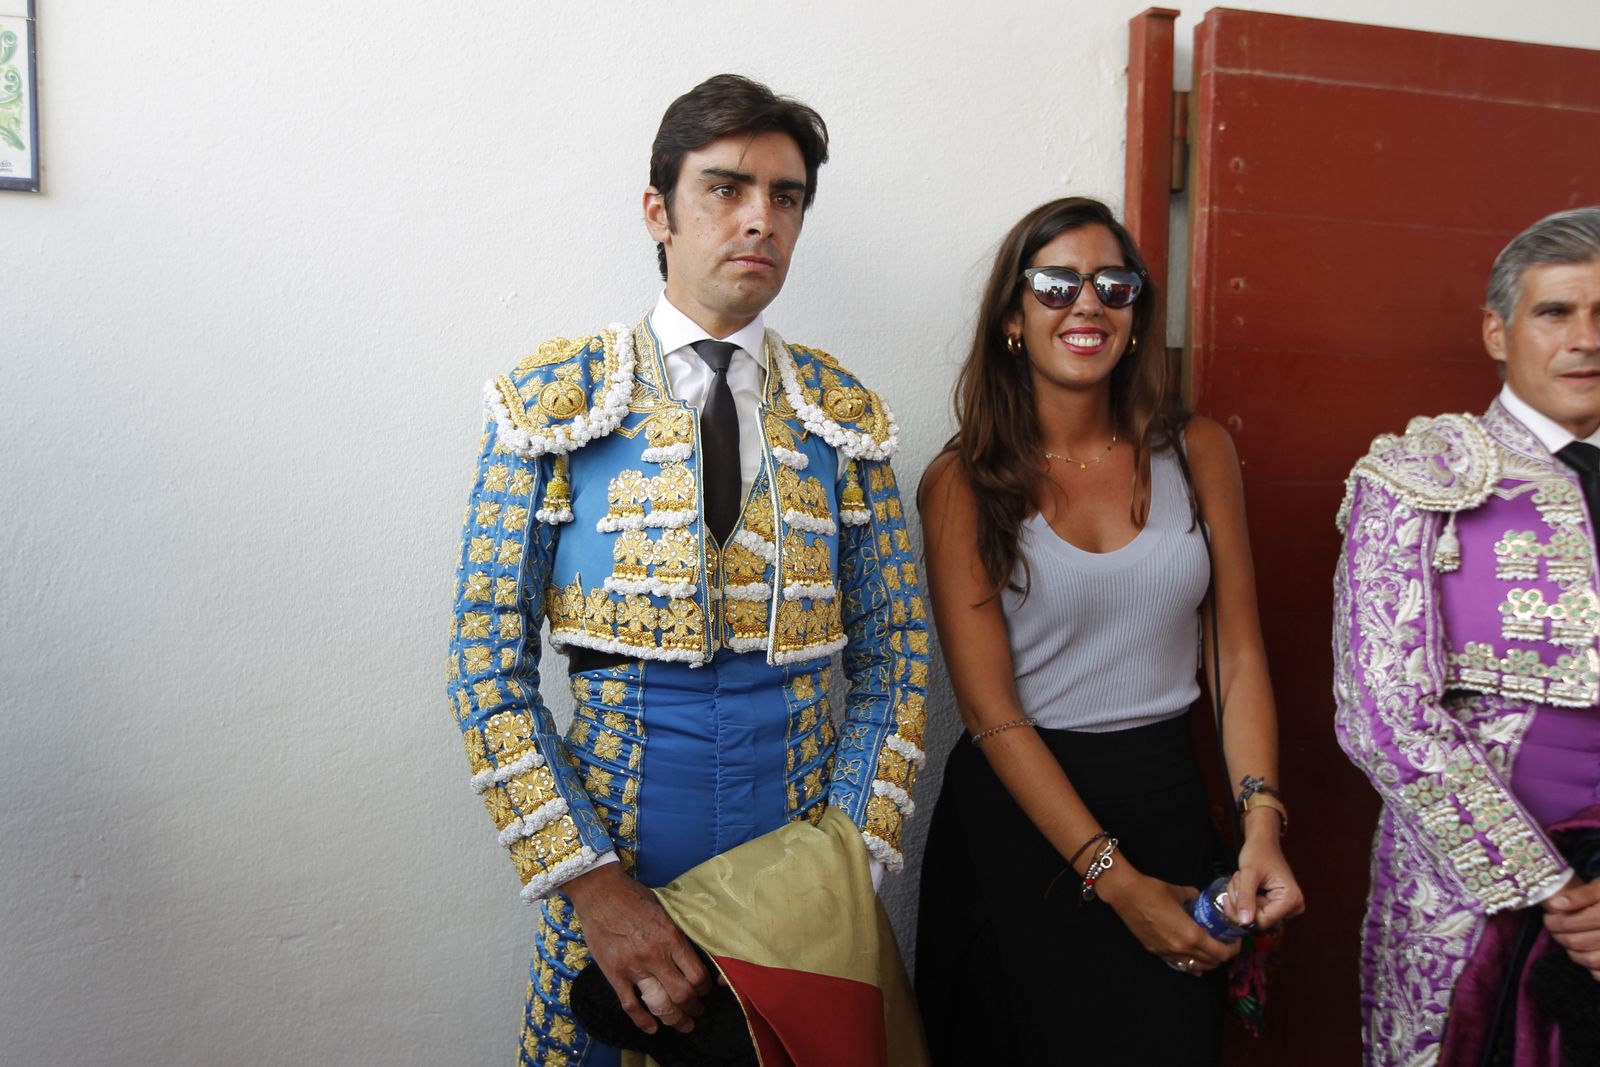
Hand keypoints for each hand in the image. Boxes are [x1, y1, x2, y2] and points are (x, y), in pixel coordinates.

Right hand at [564, 864, 713, 1033]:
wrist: (600, 891)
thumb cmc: (634, 896)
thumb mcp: (665, 910)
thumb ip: (678, 934)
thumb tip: (694, 954)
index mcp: (671, 937)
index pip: (697, 975)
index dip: (705, 988)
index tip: (705, 990)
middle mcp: (655, 955)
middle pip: (683, 994)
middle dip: (694, 1008)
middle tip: (697, 1012)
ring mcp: (633, 967)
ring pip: (661, 1004)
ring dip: (675, 1019)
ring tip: (682, 1024)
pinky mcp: (614, 973)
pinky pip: (631, 1005)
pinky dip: (643, 1021)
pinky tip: (652, 1028)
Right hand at [1097, 864, 1240, 975]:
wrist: (1126, 894)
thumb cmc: (1154, 890)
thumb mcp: (1182, 892)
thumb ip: (1195, 899)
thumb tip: (1201, 900)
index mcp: (1192, 935)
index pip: (1221, 952)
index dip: (1233, 949)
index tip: (1236, 941)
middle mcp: (1182, 949)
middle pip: (1210, 962)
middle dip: (1222, 956)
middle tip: (1226, 945)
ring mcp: (1167, 952)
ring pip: (1194, 967)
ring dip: (1206, 962)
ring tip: (1211, 953)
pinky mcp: (1156, 951)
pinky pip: (1178, 963)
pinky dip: (1189, 964)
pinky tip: (1193, 961)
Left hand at [1231, 834, 1304, 929]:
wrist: (1262, 844)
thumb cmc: (1258, 853)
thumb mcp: (1248, 873)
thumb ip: (1246, 897)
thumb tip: (1244, 922)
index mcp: (1291, 899)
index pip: (1263, 920)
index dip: (1244, 909)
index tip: (1236, 891)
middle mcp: (1293, 907)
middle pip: (1257, 920)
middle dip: (1241, 901)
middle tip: (1238, 879)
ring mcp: (1285, 908)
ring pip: (1253, 916)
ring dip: (1239, 899)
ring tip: (1241, 879)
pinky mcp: (1277, 907)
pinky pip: (1254, 912)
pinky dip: (1243, 900)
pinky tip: (1244, 886)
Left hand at [1542, 875, 1599, 980]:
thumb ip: (1581, 895)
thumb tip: (1555, 904)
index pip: (1570, 923)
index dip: (1553, 922)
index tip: (1549, 918)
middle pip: (1577, 942)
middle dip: (1559, 936)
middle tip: (1554, 930)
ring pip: (1589, 959)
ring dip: (1573, 953)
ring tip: (1569, 941)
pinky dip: (1592, 967)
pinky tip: (1588, 954)